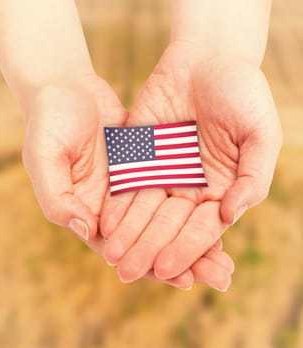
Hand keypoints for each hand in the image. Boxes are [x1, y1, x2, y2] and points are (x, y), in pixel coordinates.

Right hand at [22, 74, 233, 289]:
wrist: (64, 90)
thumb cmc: (48, 124)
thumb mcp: (45, 160)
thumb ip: (57, 198)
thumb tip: (85, 229)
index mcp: (88, 211)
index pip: (123, 249)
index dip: (151, 265)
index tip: (182, 279)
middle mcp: (113, 206)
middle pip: (152, 239)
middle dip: (185, 259)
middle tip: (220, 276)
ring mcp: (133, 184)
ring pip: (167, 218)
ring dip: (194, 237)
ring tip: (225, 257)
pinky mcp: (147, 164)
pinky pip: (173, 187)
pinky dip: (193, 203)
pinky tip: (219, 213)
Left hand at [100, 42, 280, 285]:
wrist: (207, 57)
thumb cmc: (241, 91)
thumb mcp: (260, 133)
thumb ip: (253, 176)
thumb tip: (231, 214)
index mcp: (219, 189)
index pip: (201, 229)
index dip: (184, 250)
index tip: (166, 269)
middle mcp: (189, 186)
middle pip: (167, 226)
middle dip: (149, 250)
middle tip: (129, 273)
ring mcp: (163, 172)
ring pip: (143, 211)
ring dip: (128, 234)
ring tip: (112, 257)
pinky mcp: (140, 154)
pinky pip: (126, 183)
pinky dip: (116, 204)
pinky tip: (104, 224)